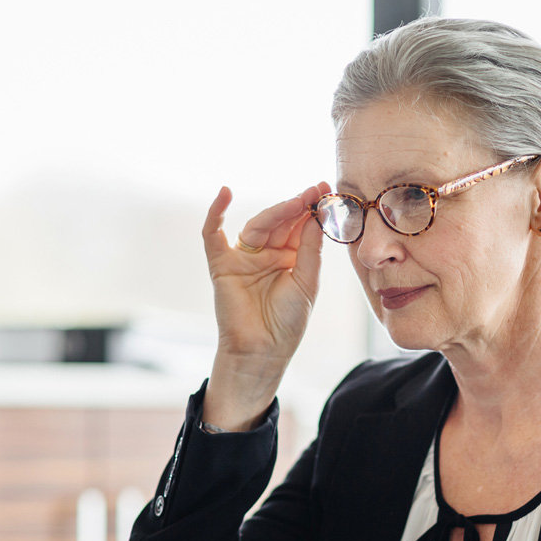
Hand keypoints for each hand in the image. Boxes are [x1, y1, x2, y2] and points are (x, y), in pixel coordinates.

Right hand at [200, 182, 329, 429]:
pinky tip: (225, 193)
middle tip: (316, 190)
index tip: (326, 189)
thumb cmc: (288, 322)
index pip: (301, 227)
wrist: (263, 351)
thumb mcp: (307, 282)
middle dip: (298, 205)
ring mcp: (244, 257)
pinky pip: (213, 235)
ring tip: (298, 200)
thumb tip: (315, 216)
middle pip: (281, 222)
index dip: (313, 209)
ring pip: (258, 225)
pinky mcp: (222, 265)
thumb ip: (310, 249)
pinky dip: (216, 213)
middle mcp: (267, 254)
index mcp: (291, 258)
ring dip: (277, 211)